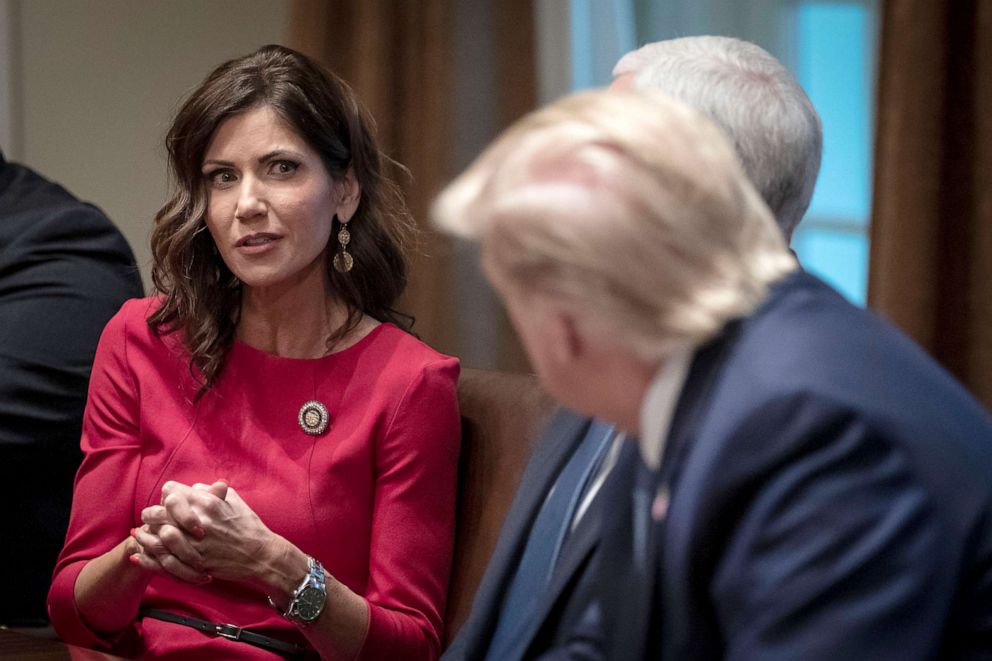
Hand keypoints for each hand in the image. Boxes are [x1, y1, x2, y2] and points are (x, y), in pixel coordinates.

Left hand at [141, 480, 288, 593]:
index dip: (164, 497)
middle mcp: (198, 520)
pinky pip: (162, 561)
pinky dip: (147, 559)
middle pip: (158, 513)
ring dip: (145, 537)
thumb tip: (192, 488)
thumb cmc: (248, 525)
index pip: (171, 492)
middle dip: (150, 516)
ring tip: (140, 537)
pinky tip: (139, 556)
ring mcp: (195, 543)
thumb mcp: (234, 500)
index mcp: (207, 501)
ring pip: (156, 538)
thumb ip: (212, 491)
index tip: (165, 503)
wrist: (260, 555)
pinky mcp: (194, 562)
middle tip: (148, 520)